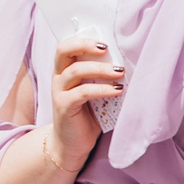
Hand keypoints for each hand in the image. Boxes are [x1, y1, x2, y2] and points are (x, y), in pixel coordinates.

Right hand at [46, 33, 121, 174]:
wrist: (72, 144)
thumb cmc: (87, 115)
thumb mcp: (95, 91)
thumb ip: (102, 77)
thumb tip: (125, 63)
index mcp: (64, 70)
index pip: (66, 45)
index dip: (83, 39)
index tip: (105, 41)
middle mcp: (58, 77)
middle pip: (64, 51)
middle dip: (85, 45)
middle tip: (107, 49)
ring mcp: (59, 92)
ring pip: (76, 71)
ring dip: (100, 69)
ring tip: (119, 72)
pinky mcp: (64, 106)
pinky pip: (82, 92)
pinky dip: (102, 89)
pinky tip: (117, 90)